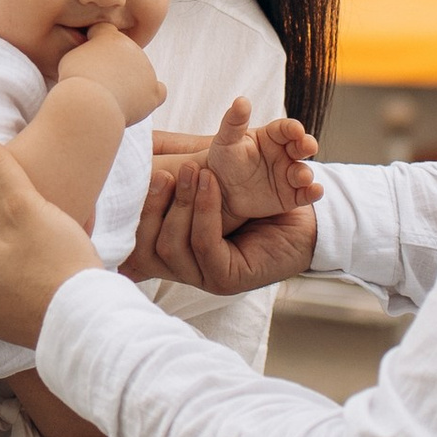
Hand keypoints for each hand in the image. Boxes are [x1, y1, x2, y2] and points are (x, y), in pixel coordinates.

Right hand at [63, 24, 164, 126]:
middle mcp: (132, 48)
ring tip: (109, 98)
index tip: (85, 60)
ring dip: (128, 82)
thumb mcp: (69, 58)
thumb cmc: (74, 83)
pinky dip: (148, 96)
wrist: (90, 104)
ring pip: (138, 73)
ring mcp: (145, 69)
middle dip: (112, 66)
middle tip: (96, 84)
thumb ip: (85, 52)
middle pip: (123, 55)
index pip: (104, 33)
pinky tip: (135, 102)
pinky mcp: (152, 91)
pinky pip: (158, 91)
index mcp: (110, 36)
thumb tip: (93, 56)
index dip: (93, 44)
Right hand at [131, 144, 319, 297]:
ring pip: (171, 248)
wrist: (302, 215)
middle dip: (154, 206)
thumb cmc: (255, 197)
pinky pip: (204, 246)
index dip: (135, 209)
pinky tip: (211, 185)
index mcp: (171, 249)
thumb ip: (176, 176)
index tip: (147, 174)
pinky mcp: (226, 280)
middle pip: (146, 248)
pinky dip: (204, 213)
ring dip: (181, 207)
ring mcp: (203, 278)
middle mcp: (183, 268)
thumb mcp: (208, 183)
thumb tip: (134, 156)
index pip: (134, 240)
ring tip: (194, 173)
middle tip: (168, 172)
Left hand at [205, 102, 320, 229]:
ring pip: (303, 172)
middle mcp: (284, 154)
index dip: (293, 128)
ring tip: (303, 177)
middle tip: (309, 147)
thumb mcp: (226, 139)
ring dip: (307, 173)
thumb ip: (234, 121)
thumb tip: (241, 100)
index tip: (297, 130)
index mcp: (272, 136)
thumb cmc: (223, 160)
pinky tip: (316, 191)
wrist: (219, 191)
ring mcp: (288, 176)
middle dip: (307, 146)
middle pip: (301, 147)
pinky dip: (312, 193)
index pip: (286, 129)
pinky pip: (305, 195)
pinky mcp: (290, 197)